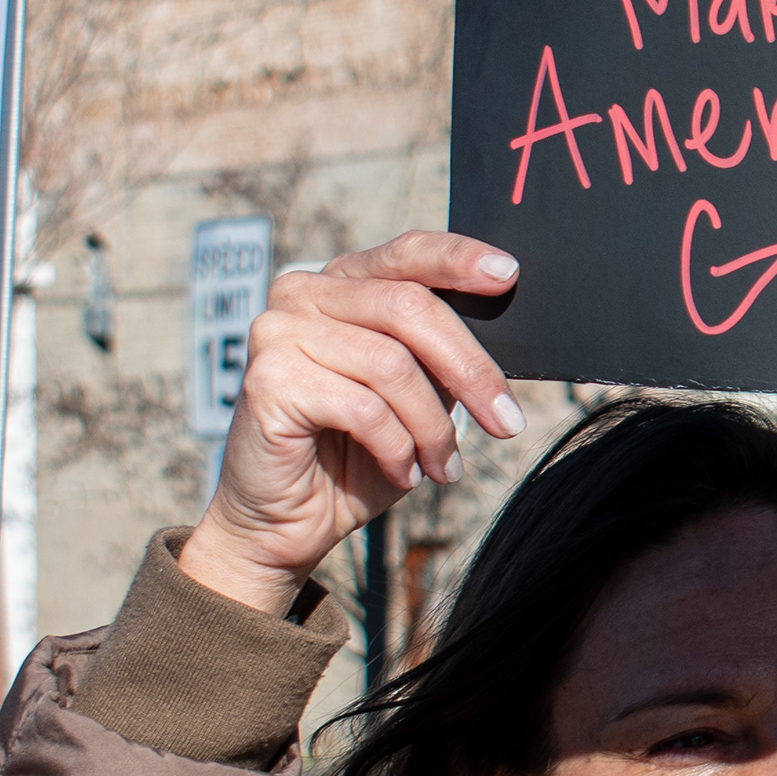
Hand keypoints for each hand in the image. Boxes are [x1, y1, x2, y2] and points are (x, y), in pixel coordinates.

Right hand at [181, 232, 526, 615]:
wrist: (286, 522)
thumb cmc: (355, 455)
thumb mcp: (416, 397)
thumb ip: (440, 358)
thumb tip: (499, 343)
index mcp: (341, 284)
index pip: (406, 253)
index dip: (459, 259)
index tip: (509, 276)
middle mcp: (302, 293)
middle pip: (409, 307)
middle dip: (470, 370)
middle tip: (507, 422)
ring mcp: (278, 331)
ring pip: (392, 364)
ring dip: (433, 427)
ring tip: (441, 466)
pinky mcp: (268, 379)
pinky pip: (363, 407)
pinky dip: (397, 448)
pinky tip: (403, 473)